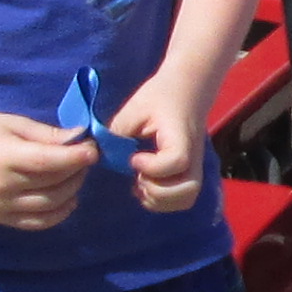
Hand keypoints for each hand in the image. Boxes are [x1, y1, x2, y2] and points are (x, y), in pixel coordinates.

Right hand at [0, 109, 97, 234]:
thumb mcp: (10, 123)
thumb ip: (45, 134)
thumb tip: (80, 138)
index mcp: (4, 158)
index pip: (48, 163)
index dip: (76, 157)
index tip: (94, 149)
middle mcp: (3, 188)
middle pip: (54, 185)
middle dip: (77, 170)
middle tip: (85, 156)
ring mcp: (1, 208)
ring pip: (51, 206)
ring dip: (72, 190)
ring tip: (76, 173)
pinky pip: (37, 223)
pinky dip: (59, 213)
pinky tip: (68, 198)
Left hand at [110, 77, 207, 210]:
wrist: (186, 90)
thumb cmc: (160, 96)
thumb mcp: (134, 109)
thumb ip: (117, 133)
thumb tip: (97, 154)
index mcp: (181, 138)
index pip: (176, 162)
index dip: (152, 167)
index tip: (134, 157)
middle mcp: (194, 157)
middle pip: (187, 190)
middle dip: (156, 191)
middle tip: (138, 175)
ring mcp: (195, 168)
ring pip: (186, 199)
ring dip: (159, 199)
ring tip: (141, 184)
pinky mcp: (190, 174)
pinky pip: (182, 199)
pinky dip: (163, 200)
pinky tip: (146, 186)